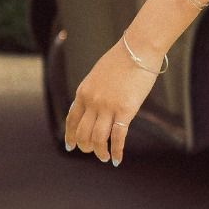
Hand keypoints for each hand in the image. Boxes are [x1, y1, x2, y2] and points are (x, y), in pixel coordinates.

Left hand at [65, 39, 159, 166]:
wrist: (137, 49)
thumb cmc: (122, 59)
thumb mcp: (99, 75)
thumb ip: (94, 91)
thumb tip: (96, 105)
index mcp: (83, 92)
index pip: (72, 120)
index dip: (71, 136)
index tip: (71, 146)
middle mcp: (92, 102)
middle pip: (83, 133)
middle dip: (86, 147)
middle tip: (93, 152)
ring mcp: (108, 107)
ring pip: (98, 139)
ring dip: (100, 152)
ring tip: (105, 157)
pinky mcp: (125, 110)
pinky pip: (118, 137)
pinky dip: (117, 151)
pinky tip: (117, 159)